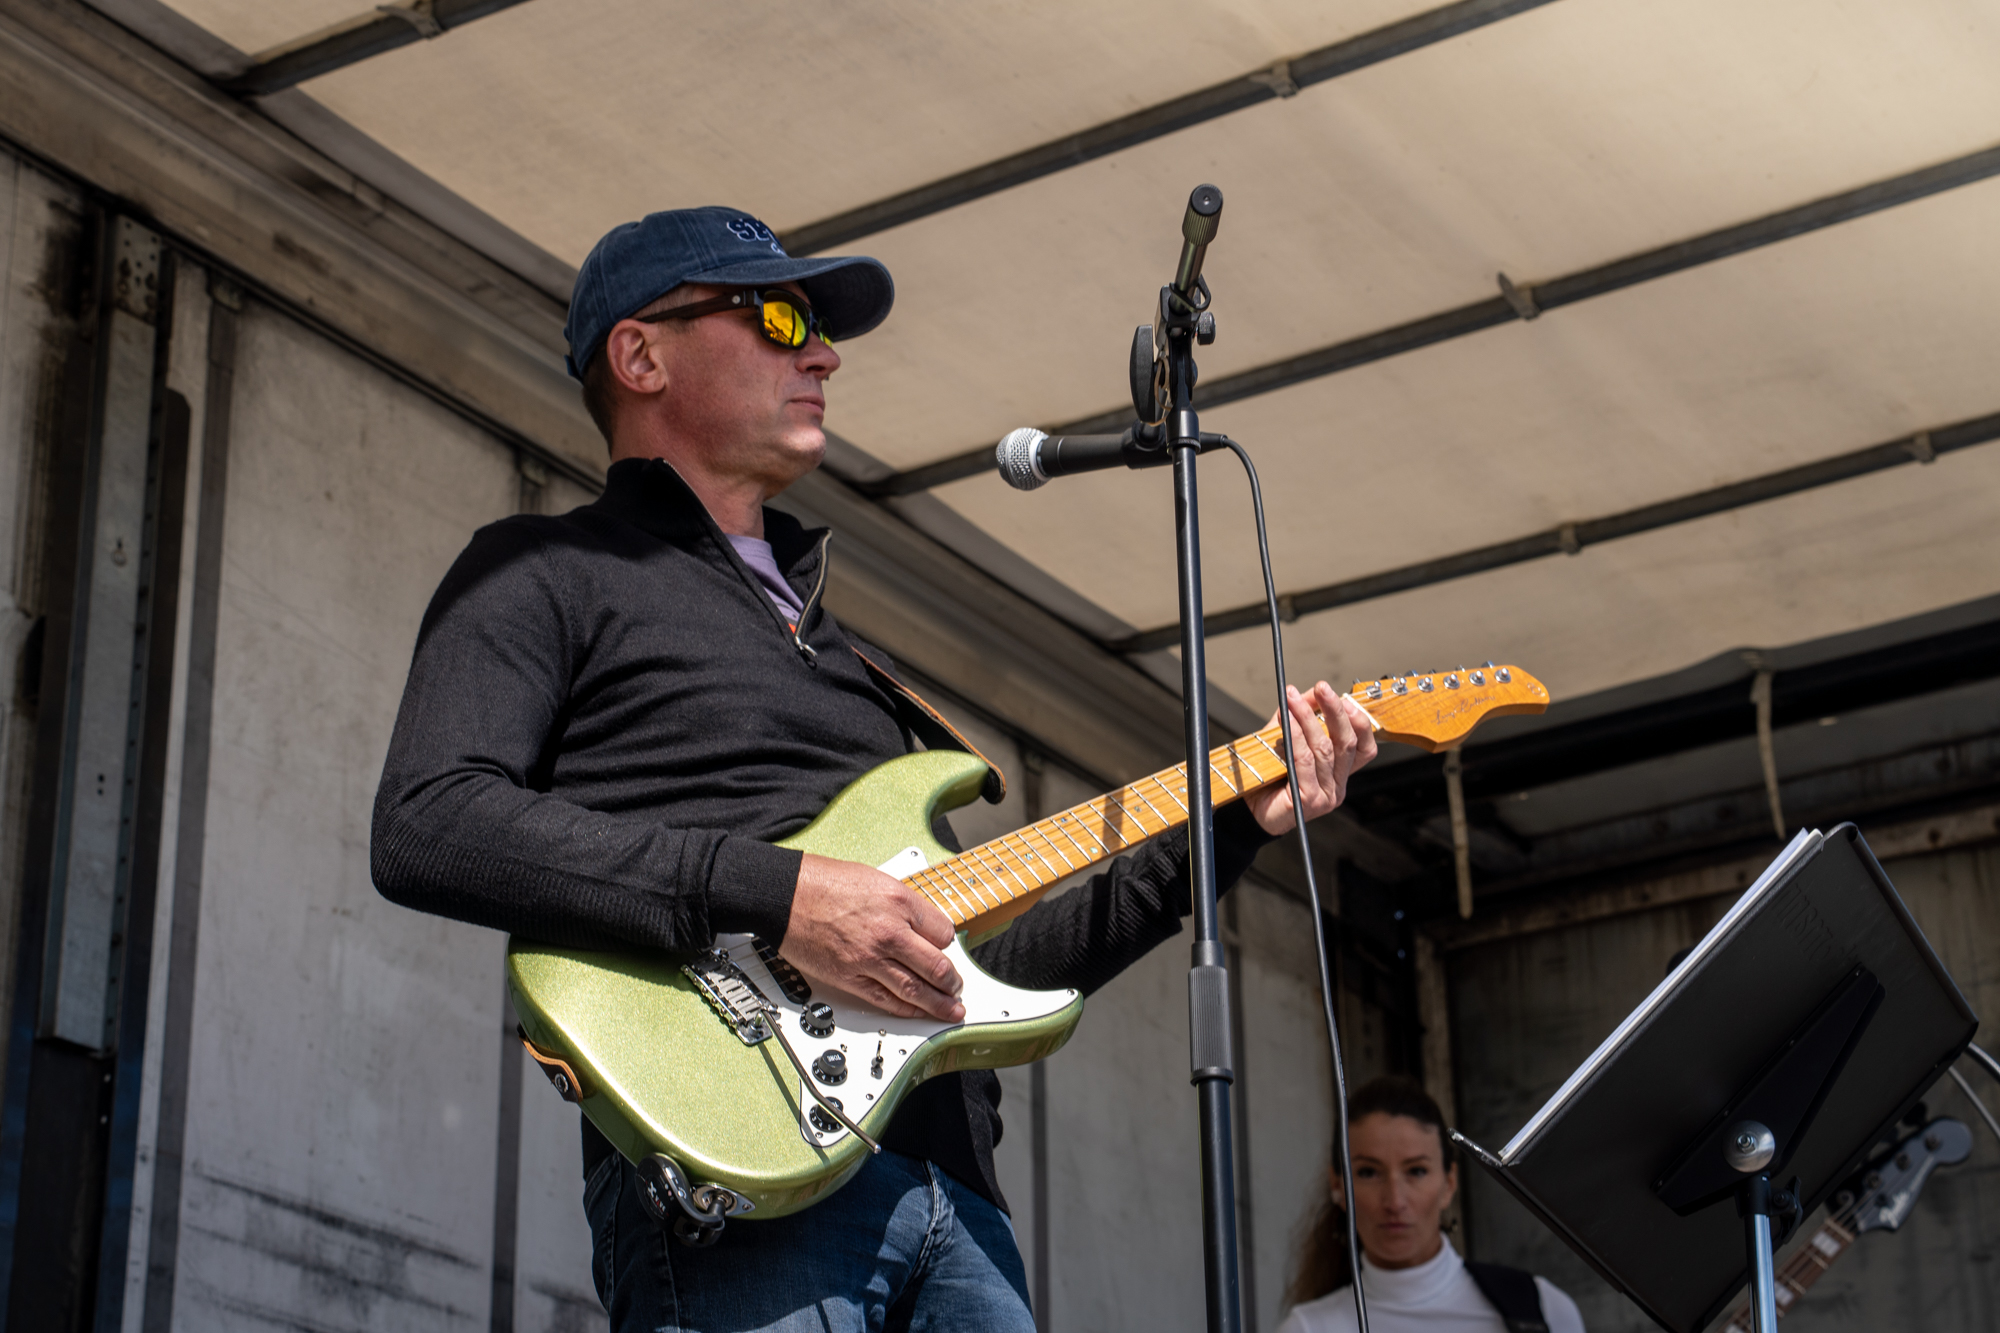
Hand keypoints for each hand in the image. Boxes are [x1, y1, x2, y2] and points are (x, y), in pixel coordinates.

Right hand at [780, 854, 964, 1021]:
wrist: (784, 895)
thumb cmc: (822, 882)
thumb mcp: (875, 880)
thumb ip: (901, 905)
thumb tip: (918, 925)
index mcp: (900, 902)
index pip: (944, 933)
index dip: (948, 945)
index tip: (946, 951)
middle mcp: (890, 931)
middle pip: (938, 966)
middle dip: (952, 982)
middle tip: (957, 988)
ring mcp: (870, 958)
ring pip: (916, 989)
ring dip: (938, 1004)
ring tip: (950, 1010)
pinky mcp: (850, 977)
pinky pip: (886, 1000)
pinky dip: (906, 1010)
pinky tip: (917, 1012)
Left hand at [1245, 681, 1377, 834]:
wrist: (1249, 812)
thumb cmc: (1269, 778)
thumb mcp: (1286, 742)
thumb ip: (1299, 720)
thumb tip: (1308, 693)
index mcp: (1339, 774)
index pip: (1365, 748)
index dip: (1359, 721)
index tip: (1343, 697)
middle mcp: (1337, 787)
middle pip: (1347, 743)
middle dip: (1335, 711)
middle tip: (1322, 688)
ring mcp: (1326, 796)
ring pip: (1325, 749)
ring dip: (1308, 719)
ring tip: (1293, 699)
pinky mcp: (1309, 800)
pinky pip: (1304, 761)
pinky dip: (1295, 736)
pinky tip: (1287, 720)